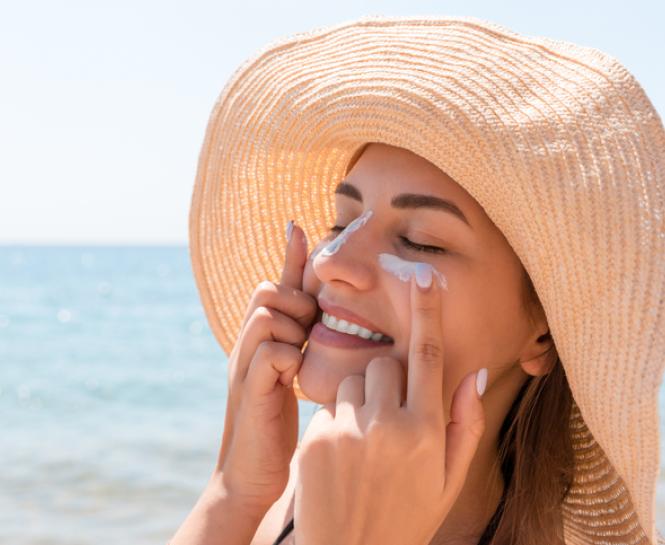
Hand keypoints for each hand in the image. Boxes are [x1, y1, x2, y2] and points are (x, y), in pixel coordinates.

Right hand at [211, 221, 317, 514]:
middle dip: (294, 300)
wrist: (252, 476)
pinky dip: (287, 356)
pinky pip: (269, 351)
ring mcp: (245, 365)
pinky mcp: (249, 390)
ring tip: (301, 353)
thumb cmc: (279, 426)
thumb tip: (322, 319)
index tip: (299, 225)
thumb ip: (302, 345)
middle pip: (267, 290)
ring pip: (266, 313)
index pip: (275, 286)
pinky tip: (295, 378)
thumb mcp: (293, 378)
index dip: (289, 256)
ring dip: (292, 326)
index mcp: (263, 340)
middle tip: (308, 329)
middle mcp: (248, 345)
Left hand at [295, 264, 486, 544]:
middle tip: (387, 418)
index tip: (423, 275)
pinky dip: (337, 422)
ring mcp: (349, 431)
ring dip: (360, 401)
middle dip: (387, 380)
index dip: (427, 311)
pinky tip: (341, 459)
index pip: (429, 355)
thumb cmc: (408, 517)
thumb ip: (466, 424)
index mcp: (427, 431)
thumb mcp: (449, 480)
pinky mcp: (316, 439)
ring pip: (353, 382)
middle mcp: (388, 425)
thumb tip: (476, 371)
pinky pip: (329, 407)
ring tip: (363, 446)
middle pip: (384, 364)